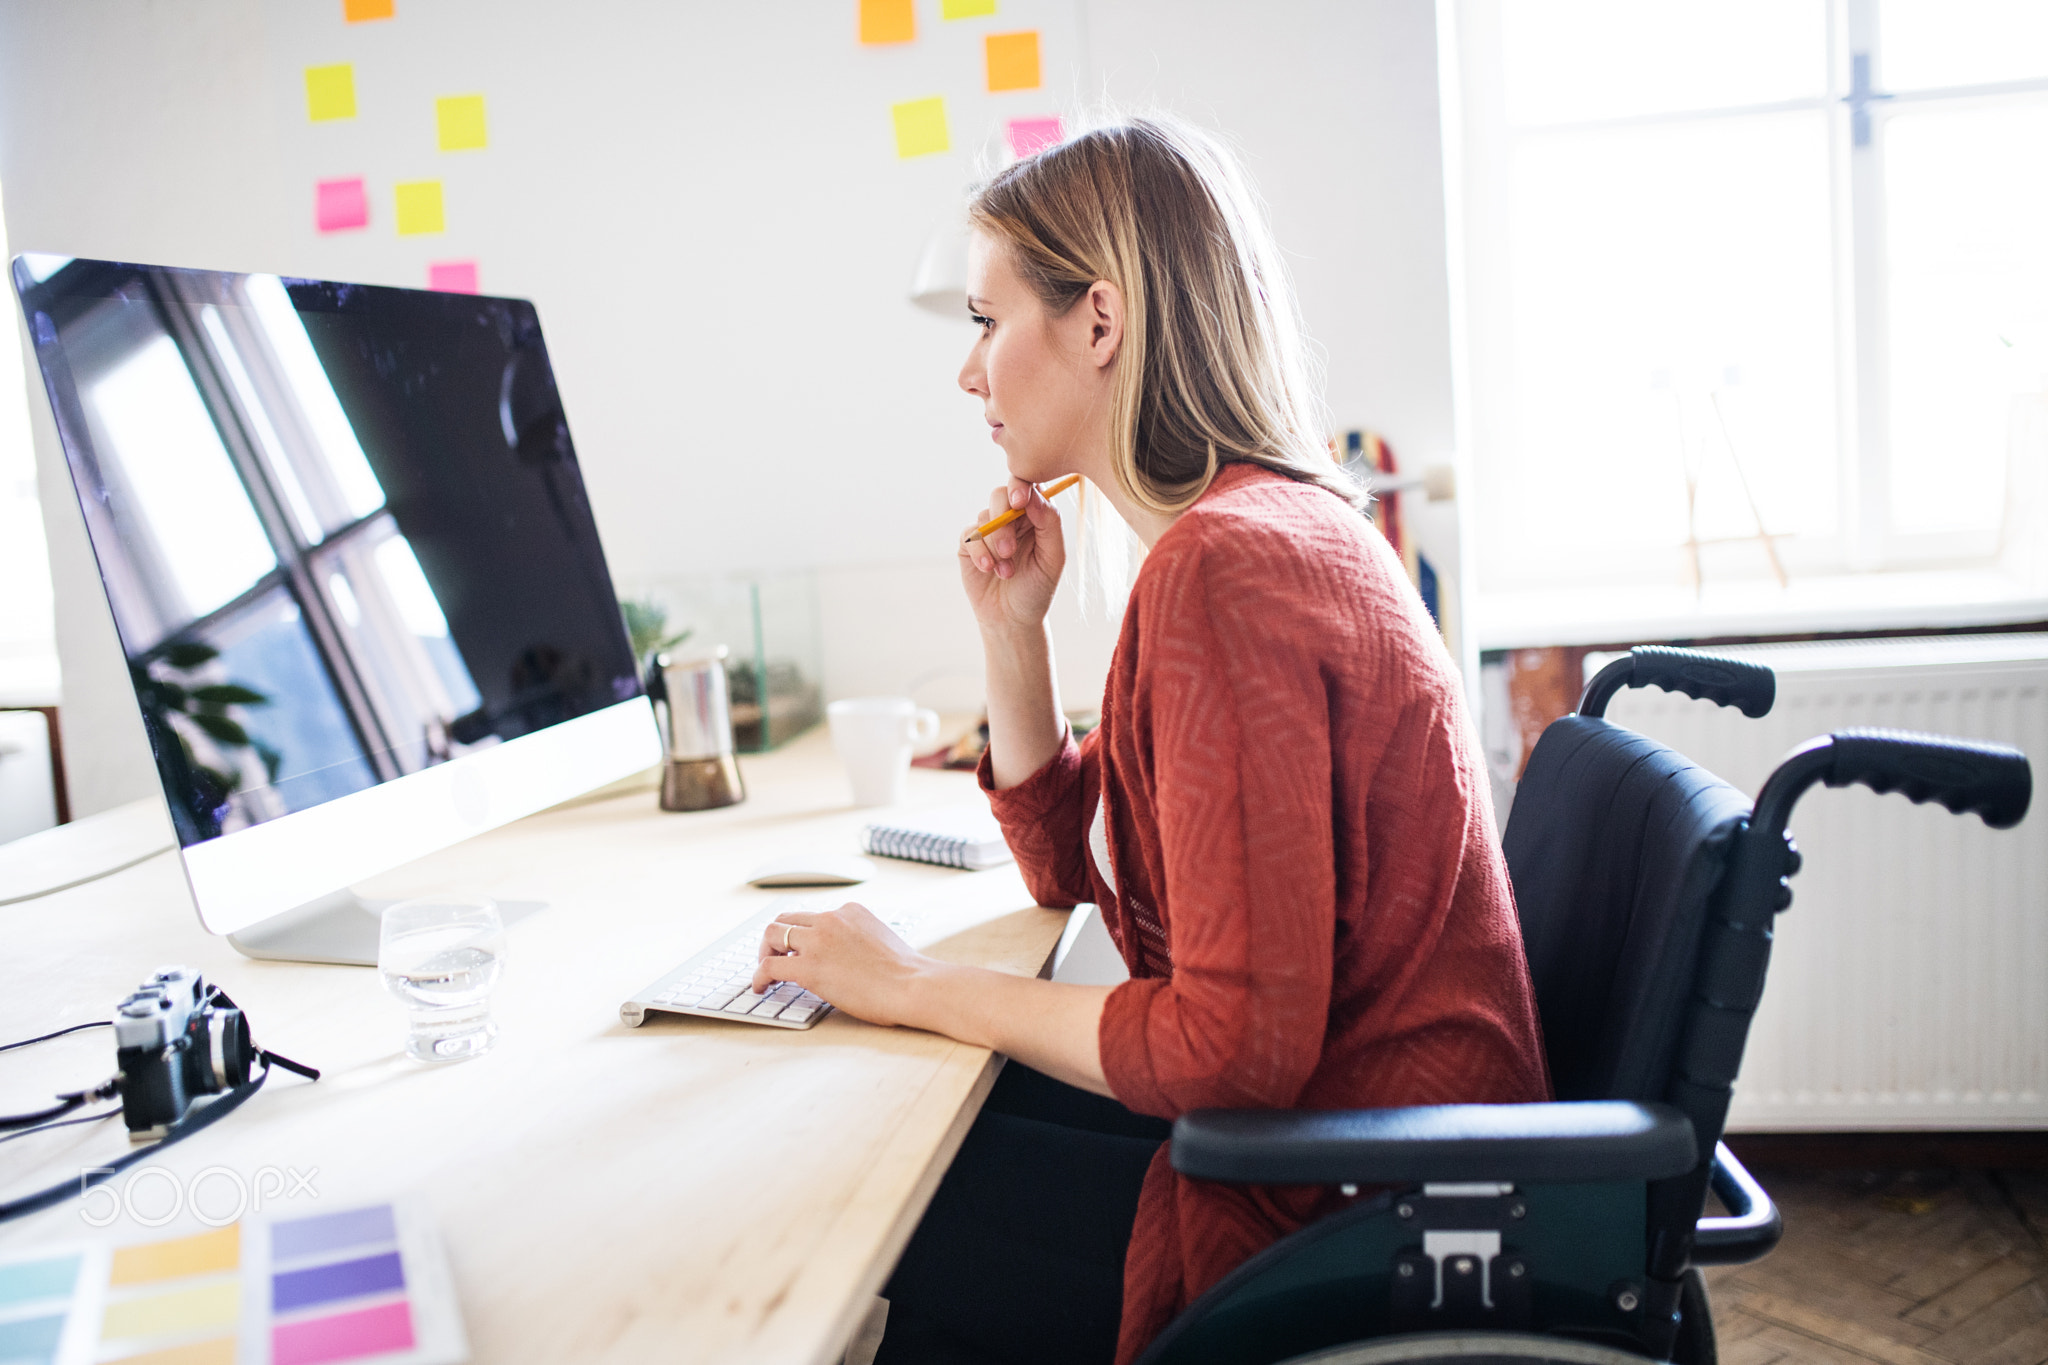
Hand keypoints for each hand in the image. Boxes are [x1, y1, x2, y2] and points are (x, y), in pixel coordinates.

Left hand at [753, 903, 928, 1028]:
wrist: (913, 985)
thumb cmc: (906, 973)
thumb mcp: (880, 940)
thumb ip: (857, 939)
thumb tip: (844, 957)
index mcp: (850, 911)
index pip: (813, 916)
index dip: (801, 934)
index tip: (797, 949)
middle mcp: (831, 919)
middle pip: (786, 919)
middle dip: (776, 939)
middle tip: (775, 958)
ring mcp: (818, 941)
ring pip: (772, 934)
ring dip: (764, 952)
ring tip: (765, 972)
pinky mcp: (809, 967)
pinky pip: (769, 966)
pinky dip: (759, 975)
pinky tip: (760, 987)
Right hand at [958, 479, 1064, 635]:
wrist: (1012, 619)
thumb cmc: (1037, 588)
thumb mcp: (1053, 558)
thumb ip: (1049, 524)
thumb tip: (1033, 496)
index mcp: (1035, 516)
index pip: (1027, 487)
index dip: (1020, 487)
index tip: (1020, 501)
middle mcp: (1011, 519)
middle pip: (1000, 495)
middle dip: (1003, 521)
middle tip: (1009, 550)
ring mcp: (988, 530)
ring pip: (984, 518)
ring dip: (995, 546)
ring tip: (1006, 572)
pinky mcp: (969, 545)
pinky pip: (969, 536)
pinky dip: (979, 552)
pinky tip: (988, 569)